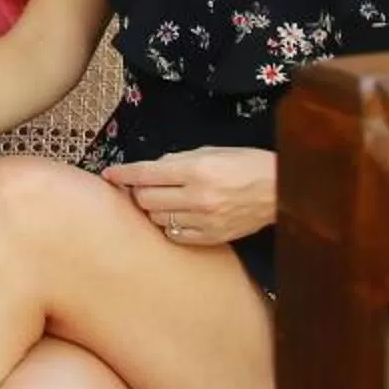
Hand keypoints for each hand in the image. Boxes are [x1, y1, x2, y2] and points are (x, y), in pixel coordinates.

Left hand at [101, 147, 275, 247]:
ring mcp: (205, 221)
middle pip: (146, 200)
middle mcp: (198, 197)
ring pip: (158, 219)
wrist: (279, 189)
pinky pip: (176, 235)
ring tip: (161, 200)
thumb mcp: (210, 151)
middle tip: (141, 186)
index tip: (109, 175)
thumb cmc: (244, 163)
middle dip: (137, 192)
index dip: (123, 174)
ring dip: (153, 209)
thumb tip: (149, 170)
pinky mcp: (212, 237)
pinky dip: (170, 226)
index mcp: (196, 170)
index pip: (146, 174)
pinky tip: (176, 216)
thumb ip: (176, 161)